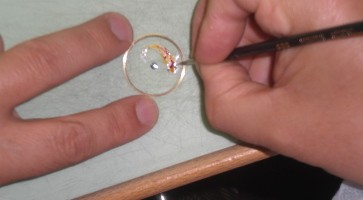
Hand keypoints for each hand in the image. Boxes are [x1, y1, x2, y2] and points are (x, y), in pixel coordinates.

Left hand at [0, 13, 157, 184]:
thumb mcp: (2, 168)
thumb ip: (25, 153)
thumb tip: (49, 135)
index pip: (68, 138)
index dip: (111, 125)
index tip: (143, 111)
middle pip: (40, 63)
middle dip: (84, 45)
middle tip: (117, 29)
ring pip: (0, 47)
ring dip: (12, 44)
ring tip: (20, 44)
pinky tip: (0, 52)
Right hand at [192, 0, 362, 183]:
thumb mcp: (280, 126)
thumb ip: (224, 102)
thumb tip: (211, 71)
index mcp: (322, 5)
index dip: (213, 21)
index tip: (211, 59)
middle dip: (227, 34)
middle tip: (227, 72)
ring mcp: (330, 2)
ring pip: (262, 6)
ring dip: (248, 44)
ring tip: (262, 83)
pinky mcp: (331, 11)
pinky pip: (281, 16)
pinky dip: (267, 44)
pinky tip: (278, 74)